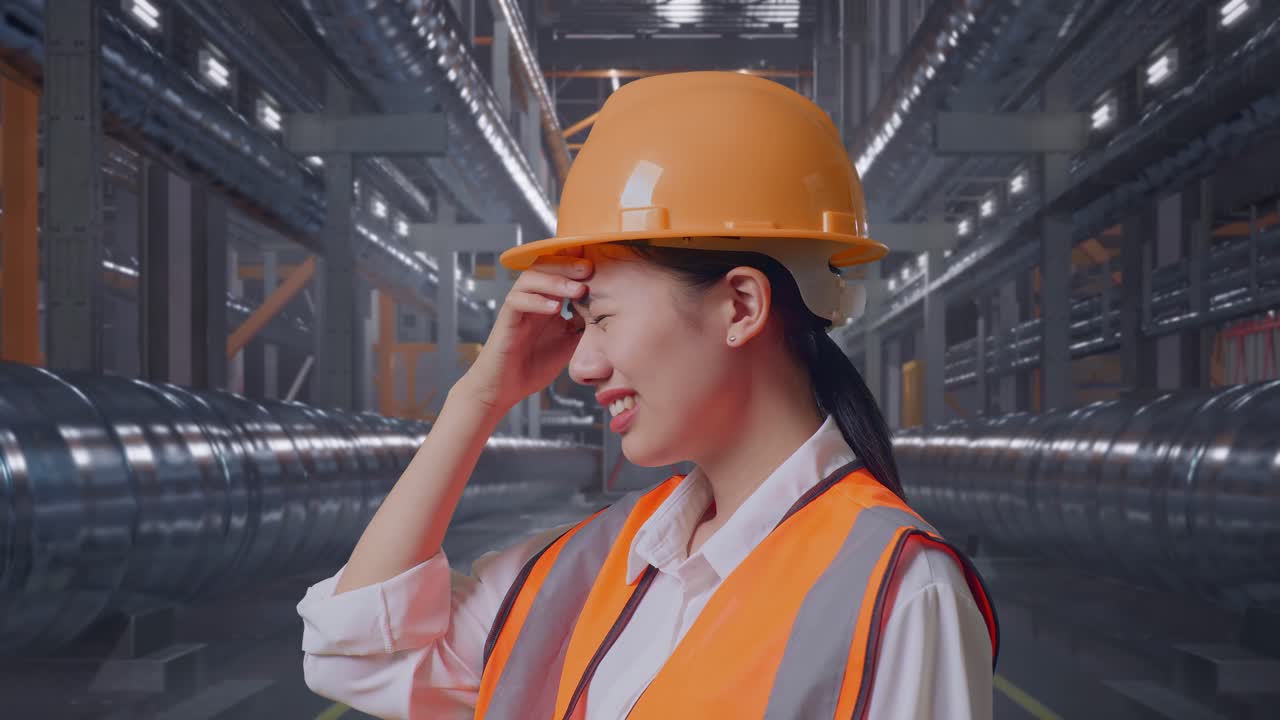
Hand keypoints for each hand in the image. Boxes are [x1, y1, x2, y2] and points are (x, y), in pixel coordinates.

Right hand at [455, 249, 591, 413]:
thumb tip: (607, 312)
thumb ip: (583, 325)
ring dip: (555, 281)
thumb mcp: (570, 343)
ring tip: (578, 290)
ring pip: (530, 279)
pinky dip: (536, 302)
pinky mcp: (506, 320)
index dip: (576, 264)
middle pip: (545, 266)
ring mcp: (518, 307)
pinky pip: (517, 301)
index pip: (560, 271)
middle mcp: (532, 299)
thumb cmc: (535, 365)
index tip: (600, 267)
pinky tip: (555, 309)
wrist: (506, 388)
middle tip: (589, 269)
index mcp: (548, 300)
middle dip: (568, 265)